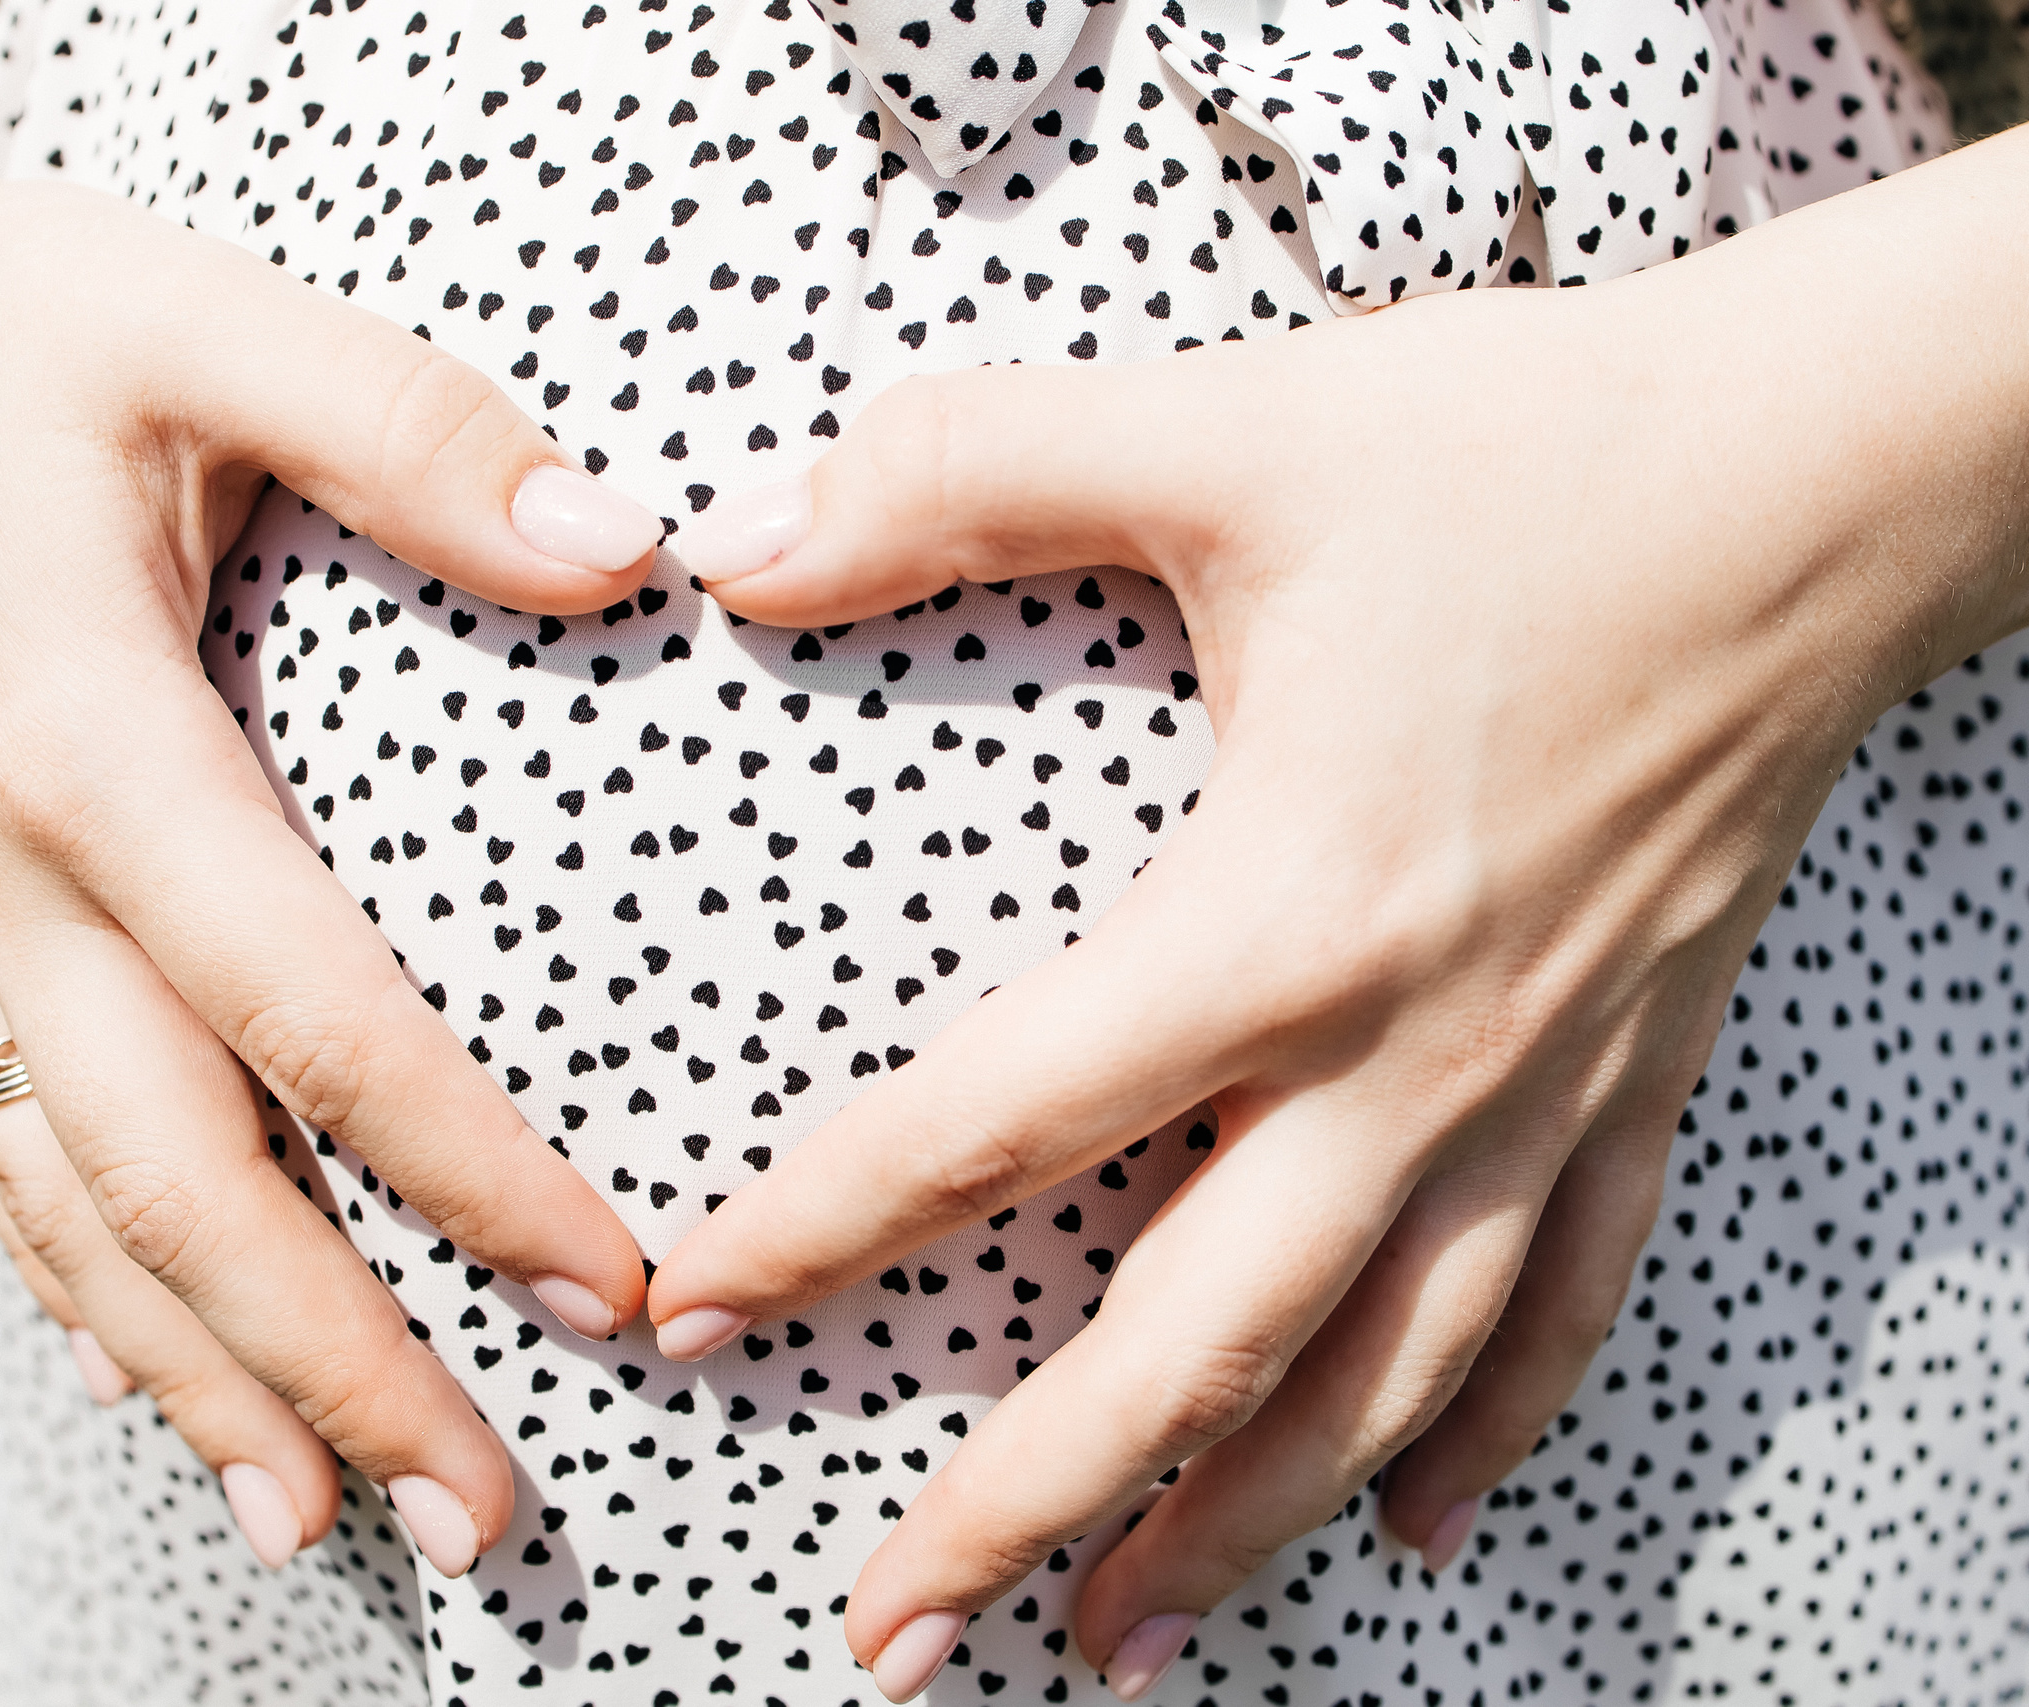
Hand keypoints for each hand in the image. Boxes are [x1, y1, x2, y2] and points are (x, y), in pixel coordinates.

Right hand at [0, 3, 667, 1575]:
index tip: (609, 1288)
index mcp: (92, 745)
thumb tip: (631, 552)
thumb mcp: (209, 320)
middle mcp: (11, 875)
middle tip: (486, 1518)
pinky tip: (159, 1389)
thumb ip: (416, 433)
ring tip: (321, 1529)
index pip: (309, 1012)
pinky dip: (86, 1293)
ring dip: (202, 1380)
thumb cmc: (6, 320)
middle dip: (334, 1365)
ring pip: (75, 1208)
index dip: (463, 1166)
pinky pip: (8, 1154)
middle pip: (180, 1182)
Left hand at [646, 137, 2028, 1698]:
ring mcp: (1541, 1090)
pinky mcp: (1637, 1076)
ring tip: (1116, 1641)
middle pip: (1191, 1344)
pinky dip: (1486, 1437)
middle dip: (1023, 1502)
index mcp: (1283, 913)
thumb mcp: (1223, 431)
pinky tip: (1413, 1530)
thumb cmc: (1538, 449)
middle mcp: (1414, 1052)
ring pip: (1377, 1381)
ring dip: (1238, 1528)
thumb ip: (962, 474)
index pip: (997, 1121)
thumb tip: (737, 539)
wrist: (1837, 469)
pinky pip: (1568, 1311)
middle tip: (887, 1630)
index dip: (823, 1225)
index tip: (696, 1308)